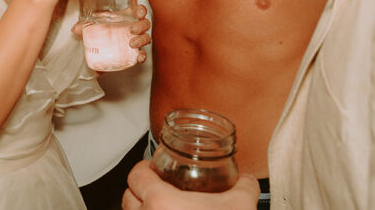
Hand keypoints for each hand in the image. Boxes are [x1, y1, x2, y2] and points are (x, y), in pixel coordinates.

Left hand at [72, 3, 150, 63]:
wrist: (99, 50)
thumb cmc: (100, 31)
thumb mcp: (92, 27)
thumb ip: (84, 27)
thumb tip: (75, 28)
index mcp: (126, 17)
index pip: (138, 10)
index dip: (141, 10)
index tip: (139, 12)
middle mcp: (133, 27)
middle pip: (144, 23)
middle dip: (141, 26)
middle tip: (131, 30)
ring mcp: (135, 40)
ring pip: (146, 37)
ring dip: (142, 40)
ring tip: (131, 44)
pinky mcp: (133, 53)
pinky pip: (142, 54)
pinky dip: (142, 56)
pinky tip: (139, 57)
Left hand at [122, 160, 259, 208]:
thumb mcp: (240, 206)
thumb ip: (244, 186)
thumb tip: (245, 181)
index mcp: (160, 202)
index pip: (136, 175)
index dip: (145, 168)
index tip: (154, 168)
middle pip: (129, 197)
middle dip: (141, 191)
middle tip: (158, 188)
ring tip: (162, 209)